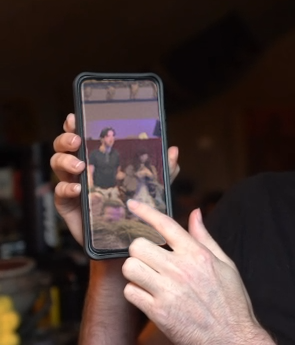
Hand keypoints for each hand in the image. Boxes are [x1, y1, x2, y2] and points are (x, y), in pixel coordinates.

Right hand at [50, 113, 180, 245]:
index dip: (75, 125)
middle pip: (64, 146)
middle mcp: (82, 169)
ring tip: (79, 165)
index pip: (83, 137)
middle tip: (77, 140)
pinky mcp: (67, 205)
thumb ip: (164, 169)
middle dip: (66, 139)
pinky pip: (59, 192)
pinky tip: (78, 188)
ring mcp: (73, 185)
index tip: (74, 117)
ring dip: (65, 161)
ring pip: (57, 164)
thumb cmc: (136, 207)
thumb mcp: (154, 186)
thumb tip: (174, 150)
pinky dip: (66, 188)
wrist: (125, 239)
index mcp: (99, 159)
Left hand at [122, 201, 272, 344]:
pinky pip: (130, 292)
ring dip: (135, 271)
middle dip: (140, 250)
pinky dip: (136, 293)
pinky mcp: (158, 312)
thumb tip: (196, 214)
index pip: (165, 224)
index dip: (145, 211)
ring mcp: (168, 290)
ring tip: (148, 277)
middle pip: (139, 245)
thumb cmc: (231, 302)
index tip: (132, 205)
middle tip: (149, 258)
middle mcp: (180, 268)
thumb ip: (205, 238)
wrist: (232, 336)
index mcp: (197, 254)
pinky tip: (149, 296)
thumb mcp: (225, 264)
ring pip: (130, 267)